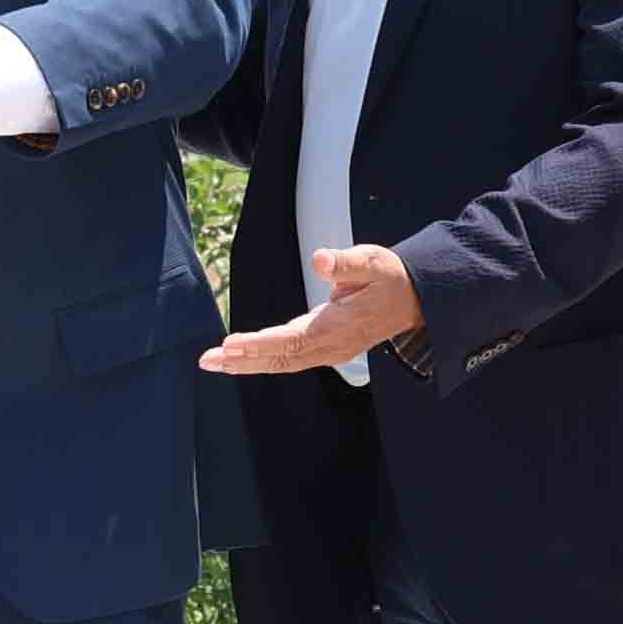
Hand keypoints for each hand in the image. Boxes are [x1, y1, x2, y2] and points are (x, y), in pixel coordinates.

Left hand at [201, 243, 422, 376]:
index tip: (231, 344)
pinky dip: (264, 359)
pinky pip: (290, 359)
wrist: (415, 299)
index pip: (293, 339)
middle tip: (207, 361)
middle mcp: (332, 345)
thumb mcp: (372, 261)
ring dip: (248, 363)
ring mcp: (329, 350)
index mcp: (339, 325)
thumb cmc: (391, 278)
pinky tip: (241, 358)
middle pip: (281, 357)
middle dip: (243, 360)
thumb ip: (344, 262)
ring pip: (283, 362)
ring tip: (215, 362)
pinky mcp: (326, 348)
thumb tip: (320, 260)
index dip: (260, 344)